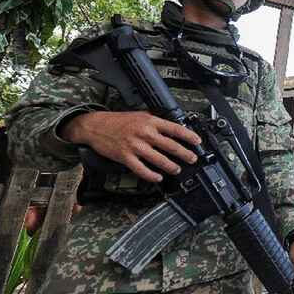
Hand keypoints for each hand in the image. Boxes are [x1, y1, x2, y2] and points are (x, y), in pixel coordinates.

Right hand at [62, 111, 200, 182]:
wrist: (95, 126)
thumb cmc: (118, 121)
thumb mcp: (140, 115)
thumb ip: (155, 123)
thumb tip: (172, 130)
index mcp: (150, 121)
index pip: (175, 129)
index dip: (189, 136)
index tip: (197, 142)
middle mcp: (144, 133)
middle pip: (170, 146)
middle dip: (184, 154)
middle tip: (192, 159)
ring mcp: (135, 146)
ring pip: (158, 159)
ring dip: (170, 166)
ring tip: (177, 169)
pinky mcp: (125, 157)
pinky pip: (141, 169)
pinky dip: (151, 175)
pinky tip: (158, 177)